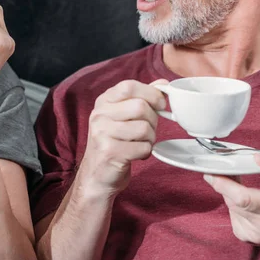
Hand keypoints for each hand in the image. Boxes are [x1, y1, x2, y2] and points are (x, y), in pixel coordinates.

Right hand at [77, 80, 167, 195]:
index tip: (160, 104)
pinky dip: (145, 153)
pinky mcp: (109, 153)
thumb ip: (141, 98)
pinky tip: (136, 154)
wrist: (96, 176)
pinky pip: (142, 148)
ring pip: (144, 128)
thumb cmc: (113, 144)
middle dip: (153, 121)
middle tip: (148, 131)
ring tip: (140, 144)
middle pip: (140, 107)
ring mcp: (102, 134)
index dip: (151, 93)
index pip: (129, 86)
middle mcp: (99, 115)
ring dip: (150, 139)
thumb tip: (163, 83)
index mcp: (103, 102)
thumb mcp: (122, 116)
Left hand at [204, 152, 259, 246]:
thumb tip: (257, 157)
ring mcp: (254, 234)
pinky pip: (231, 214)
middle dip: (226, 184)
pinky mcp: (245, 237)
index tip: (211, 172)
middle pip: (233, 200)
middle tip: (228, 172)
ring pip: (230, 206)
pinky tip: (248, 204)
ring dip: (232, 194)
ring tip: (246, 189)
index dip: (224, 185)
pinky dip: (236, 205)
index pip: (243, 198)